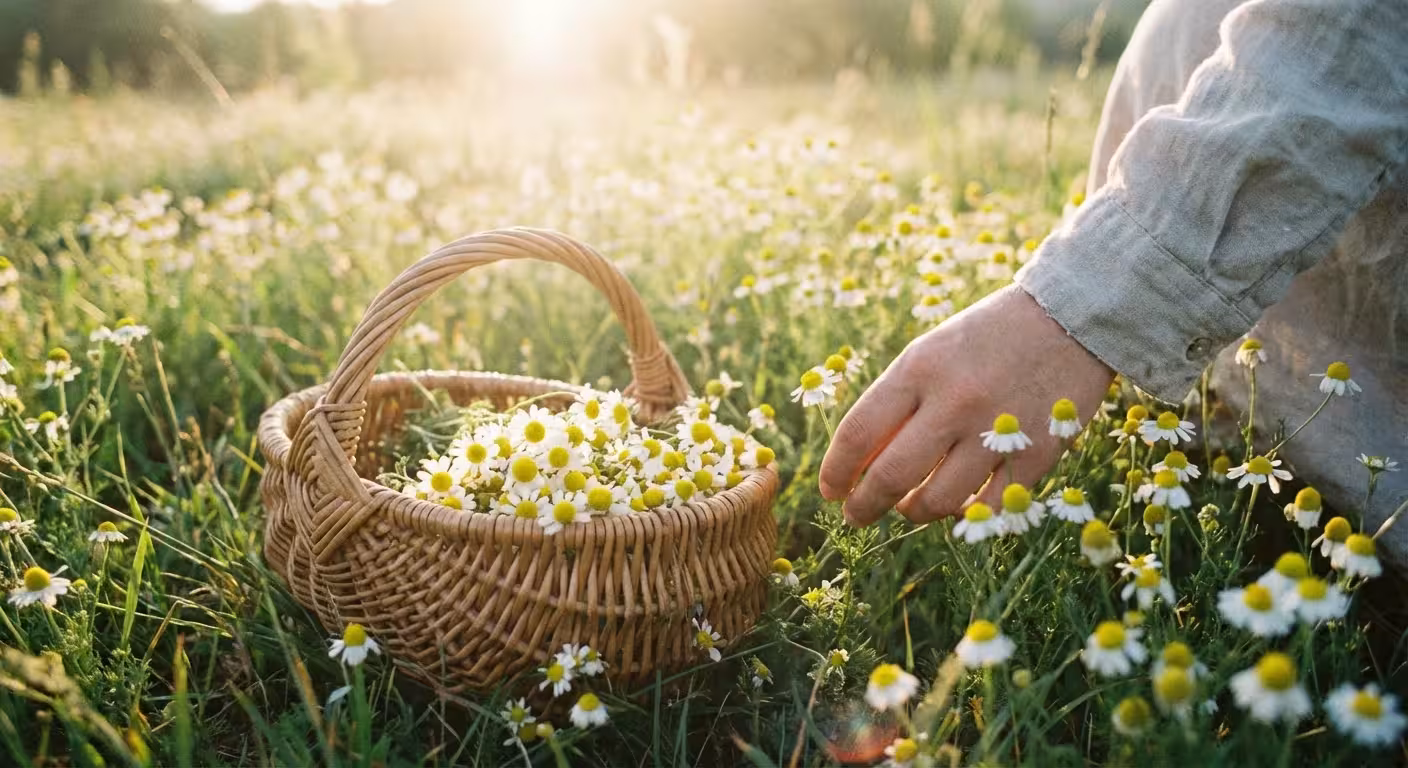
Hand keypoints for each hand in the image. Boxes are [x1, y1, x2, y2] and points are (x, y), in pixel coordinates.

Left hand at [819, 284, 1113, 525]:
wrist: (1070, 318)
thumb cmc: (985, 338)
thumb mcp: (930, 353)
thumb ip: (895, 404)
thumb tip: (858, 465)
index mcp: (919, 369)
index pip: (858, 433)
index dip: (835, 471)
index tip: (830, 490)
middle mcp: (954, 401)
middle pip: (891, 476)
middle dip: (864, 506)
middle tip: (856, 515)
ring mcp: (996, 431)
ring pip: (936, 501)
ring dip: (914, 512)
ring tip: (909, 507)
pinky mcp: (1035, 455)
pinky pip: (986, 506)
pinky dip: (964, 513)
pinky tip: (956, 506)